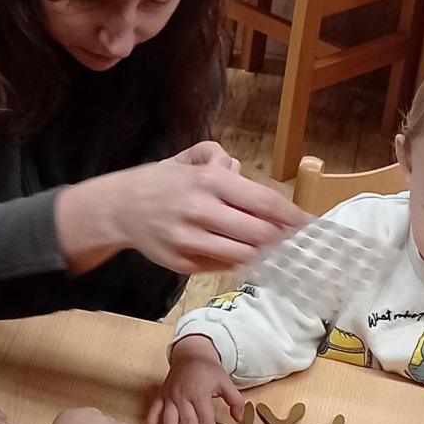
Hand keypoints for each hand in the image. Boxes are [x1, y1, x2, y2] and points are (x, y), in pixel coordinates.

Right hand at [101, 148, 303, 273]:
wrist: (118, 208)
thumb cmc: (161, 183)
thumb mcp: (188, 158)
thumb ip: (218, 157)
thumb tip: (242, 170)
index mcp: (207, 181)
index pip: (262, 201)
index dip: (289, 215)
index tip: (304, 222)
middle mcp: (200, 211)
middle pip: (258, 233)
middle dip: (279, 237)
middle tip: (289, 238)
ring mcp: (190, 240)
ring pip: (243, 254)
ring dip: (260, 252)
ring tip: (268, 247)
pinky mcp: (182, 263)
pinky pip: (221, 266)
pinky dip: (235, 261)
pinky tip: (239, 253)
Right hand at [146, 337, 244, 423]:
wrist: (190, 354)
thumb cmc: (208, 370)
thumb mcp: (226, 382)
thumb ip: (235, 401)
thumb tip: (238, 420)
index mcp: (199, 393)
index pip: (206, 420)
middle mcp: (182, 396)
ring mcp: (170, 396)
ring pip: (169, 421)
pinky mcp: (161, 395)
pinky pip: (154, 411)